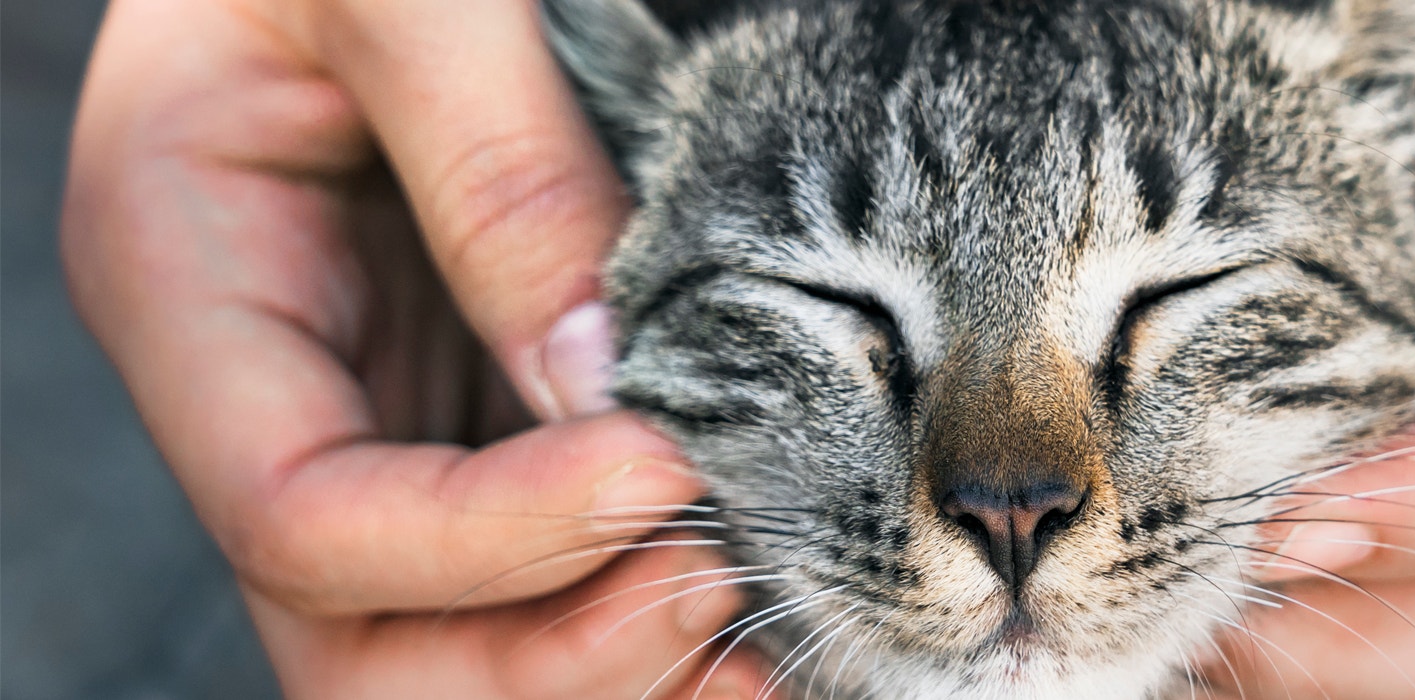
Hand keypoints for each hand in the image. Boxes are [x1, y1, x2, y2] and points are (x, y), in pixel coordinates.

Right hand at [62, 0, 764, 696]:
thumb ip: (496, 168)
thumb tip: (605, 382)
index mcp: (190, 281)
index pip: (303, 514)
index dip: (485, 537)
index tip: (662, 472)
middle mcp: (278, 381)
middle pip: (362, 631)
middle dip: (542, 651)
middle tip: (717, 587)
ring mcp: (382, 400)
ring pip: (458, 627)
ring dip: (608, 652)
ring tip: (767, 634)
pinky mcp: (478, 390)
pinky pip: (543, 549)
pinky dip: (643, 589)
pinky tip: (758, 587)